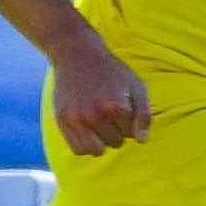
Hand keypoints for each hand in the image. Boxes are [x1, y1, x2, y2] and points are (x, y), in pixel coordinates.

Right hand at [48, 33, 151, 156]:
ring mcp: (77, 119)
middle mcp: (96, 115)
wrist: (77, 54)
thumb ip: (144, 115)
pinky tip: (87, 131)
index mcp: (117, 106)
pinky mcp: (62, 120)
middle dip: (116, 131)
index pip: (131, 134)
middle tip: (108, 113)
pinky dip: (85, 145)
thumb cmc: (111, 71)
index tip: (122, 107)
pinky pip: (77, 149)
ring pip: (96, 151)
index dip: (128, 122)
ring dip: (101, 142)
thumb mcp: (136, 86)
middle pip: (115, 143)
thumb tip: (141, 141)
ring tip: (99, 126)